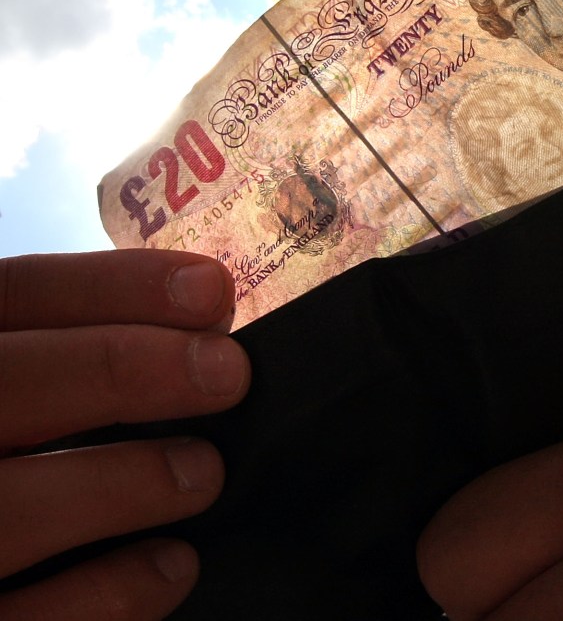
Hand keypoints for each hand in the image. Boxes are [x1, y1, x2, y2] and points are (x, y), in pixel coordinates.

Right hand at [0, 250, 250, 620]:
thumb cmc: (18, 459)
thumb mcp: (25, 392)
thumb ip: (79, 359)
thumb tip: (203, 325)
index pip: (11, 296)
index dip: (110, 287)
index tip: (211, 290)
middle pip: (4, 382)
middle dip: (118, 368)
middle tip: (227, 374)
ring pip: (8, 509)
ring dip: (120, 483)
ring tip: (205, 473)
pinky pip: (35, 618)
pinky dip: (110, 591)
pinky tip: (175, 564)